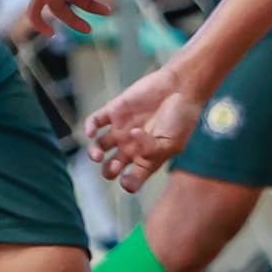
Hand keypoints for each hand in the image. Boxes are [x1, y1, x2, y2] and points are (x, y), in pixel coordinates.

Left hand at [82, 66, 204, 192]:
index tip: (127, 180)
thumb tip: (134, 138)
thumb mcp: (173, 142)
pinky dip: (89, 127)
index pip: (132, 179)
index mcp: (146, 158)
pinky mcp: (114, 111)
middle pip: (111, 167)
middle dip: (109, 170)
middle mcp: (131, 147)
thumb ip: (153, 149)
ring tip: (98, 155)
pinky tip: (91, 132)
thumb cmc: (182, 117)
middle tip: (116, 164)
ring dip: (94, 154)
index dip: (127, 184)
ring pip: (98, 147)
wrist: (181, 87)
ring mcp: (121, 129)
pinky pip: (94, 121)